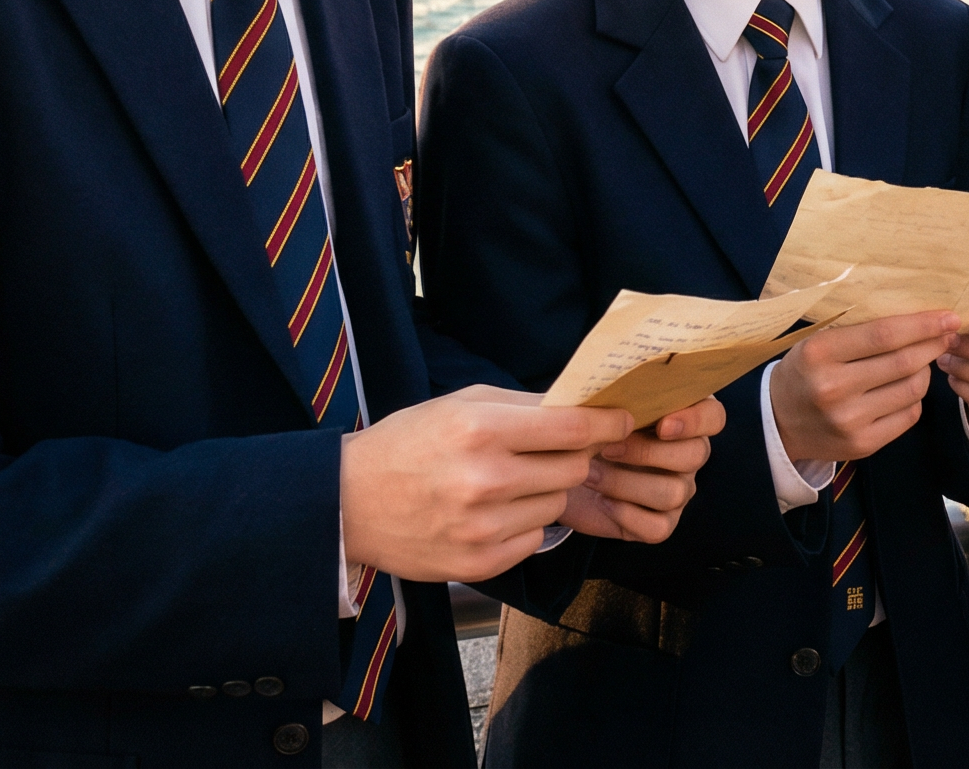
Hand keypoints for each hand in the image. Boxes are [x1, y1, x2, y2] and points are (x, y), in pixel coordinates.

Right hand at [339, 385, 633, 583]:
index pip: (573, 430)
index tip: (622, 420)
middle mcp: (485, 480)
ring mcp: (482, 528)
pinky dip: (525, 525)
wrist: (346, 503)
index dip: (606, 424)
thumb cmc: (408, 443)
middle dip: (573, 457)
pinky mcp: (479, 565)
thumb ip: (525, 405)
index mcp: (481, 431)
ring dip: (546, 491)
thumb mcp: (462, 404)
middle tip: (552, 452)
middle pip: (573, 468)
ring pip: (557, 506)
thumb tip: (585, 406)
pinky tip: (494, 512)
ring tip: (510, 482)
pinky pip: (535, 540)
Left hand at [558, 396, 726, 543]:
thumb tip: (615, 387)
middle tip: (608, 448)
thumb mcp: (600, 406)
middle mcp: (689, 454)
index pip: (714, 416)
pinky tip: (603, 502)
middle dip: (647, 452)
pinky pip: (658, 527)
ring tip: (591, 474)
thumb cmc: (587, 431)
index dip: (695, 421)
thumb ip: (618, 394)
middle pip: (696, 455)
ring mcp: (678, 490)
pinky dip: (627, 515)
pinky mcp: (661, 523)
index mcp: (683, 417)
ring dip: (626, 483)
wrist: (563, 470)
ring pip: (673, 492)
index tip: (662, 424)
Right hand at [770, 311, 957, 463]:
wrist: (778, 423)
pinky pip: (908, 416)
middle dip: (934, 344)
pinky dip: (916, 397)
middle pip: (903, 362)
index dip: (922, 325)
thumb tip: (918, 318)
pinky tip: (909, 386)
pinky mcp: (862, 444)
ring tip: (925, 359)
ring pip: (912, 390)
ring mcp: (849, 421)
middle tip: (949, 333)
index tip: (947, 316)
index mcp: (820, 353)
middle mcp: (834, 388)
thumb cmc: (805, 371)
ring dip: (927, 370)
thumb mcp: (819, 342)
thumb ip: (861, 331)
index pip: (884, 335)